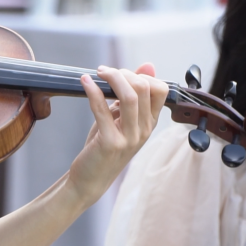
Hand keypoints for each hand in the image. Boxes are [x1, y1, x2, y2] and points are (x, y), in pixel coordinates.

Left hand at [67, 63, 167, 205]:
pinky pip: (102, 110)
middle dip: (123, 73)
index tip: (122, 74)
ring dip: (112, 78)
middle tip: (105, 72)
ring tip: (98, 72)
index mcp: (149, 123)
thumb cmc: (103, 147)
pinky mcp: (109, 143)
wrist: (89, 179)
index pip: (161, 89)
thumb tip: (148, 66)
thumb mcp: (120, 119)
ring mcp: (128, 138)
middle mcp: (143, 130)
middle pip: (144, 88)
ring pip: (129, 97)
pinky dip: (92, 91)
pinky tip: (84, 82)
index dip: (142, 75)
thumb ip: (132, 96)